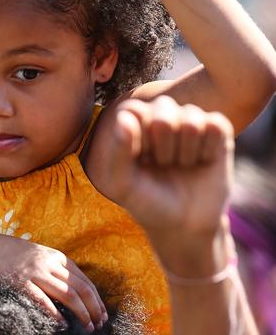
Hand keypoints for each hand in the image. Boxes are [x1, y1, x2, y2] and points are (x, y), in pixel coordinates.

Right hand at [0, 232, 106, 329]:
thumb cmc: (13, 259)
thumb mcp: (39, 259)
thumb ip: (55, 272)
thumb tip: (75, 296)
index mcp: (57, 258)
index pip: (86, 281)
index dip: (97, 301)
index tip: (102, 316)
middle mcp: (50, 263)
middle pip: (81, 289)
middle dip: (93, 309)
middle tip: (98, 326)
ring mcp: (35, 272)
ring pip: (69, 294)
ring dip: (82, 313)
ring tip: (87, 328)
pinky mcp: (20, 282)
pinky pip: (43, 300)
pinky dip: (56, 314)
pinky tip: (63, 325)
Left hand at [102, 96, 233, 255]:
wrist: (184, 225)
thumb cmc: (148, 202)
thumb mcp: (123, 184)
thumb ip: (117, 153)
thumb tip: (126, 118)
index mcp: (135, 124)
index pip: (134, 110)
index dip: (138, 139)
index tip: (139, 163)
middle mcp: (162, 116)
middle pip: (163, 110)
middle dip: (162, 146)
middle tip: (162, 165)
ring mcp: (190, 121)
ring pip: (190, 118)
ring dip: (185, 151)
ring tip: (181, 166)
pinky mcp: (218, 131)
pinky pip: (215, 125)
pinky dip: (208, 150)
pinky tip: (202, 162)